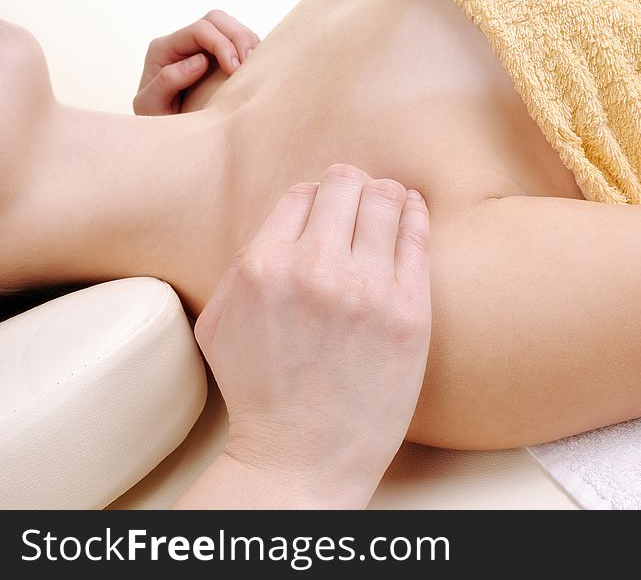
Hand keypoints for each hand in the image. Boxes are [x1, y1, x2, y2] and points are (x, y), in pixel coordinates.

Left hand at [133, 10, 259, 115]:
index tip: (235, 70)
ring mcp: (199, 48)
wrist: (160, 132)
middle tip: (249, 64)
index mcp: (164, 49)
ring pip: (229, 26)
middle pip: (215, 19)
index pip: (199, 30)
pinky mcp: (215, 57)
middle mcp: (182, 43)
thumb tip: (199, 61)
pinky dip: (250, 50)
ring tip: (255, 66)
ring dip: (247, 42)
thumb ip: (167, 82)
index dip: (222, 44)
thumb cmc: (155, 120)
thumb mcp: (151, 106)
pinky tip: (254, 68)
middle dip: (238, 37)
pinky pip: (236, 42)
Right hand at [192, 164, 431, 508]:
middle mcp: (314, 268)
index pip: (302, 193)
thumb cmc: (261, 393)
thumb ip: (244, 263)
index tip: (331, 208)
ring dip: (388, 194)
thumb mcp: (220, 324)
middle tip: (364, 197)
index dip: (318, 197)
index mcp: (263, 265)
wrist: (303, 457)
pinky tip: (414, 211)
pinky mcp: (408, 310)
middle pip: (345, 184)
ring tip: (392, 201)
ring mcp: (366, 288)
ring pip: (386, 200)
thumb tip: (284, 222)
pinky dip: (416, 213)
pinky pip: (418, 236)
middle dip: (354, 186)